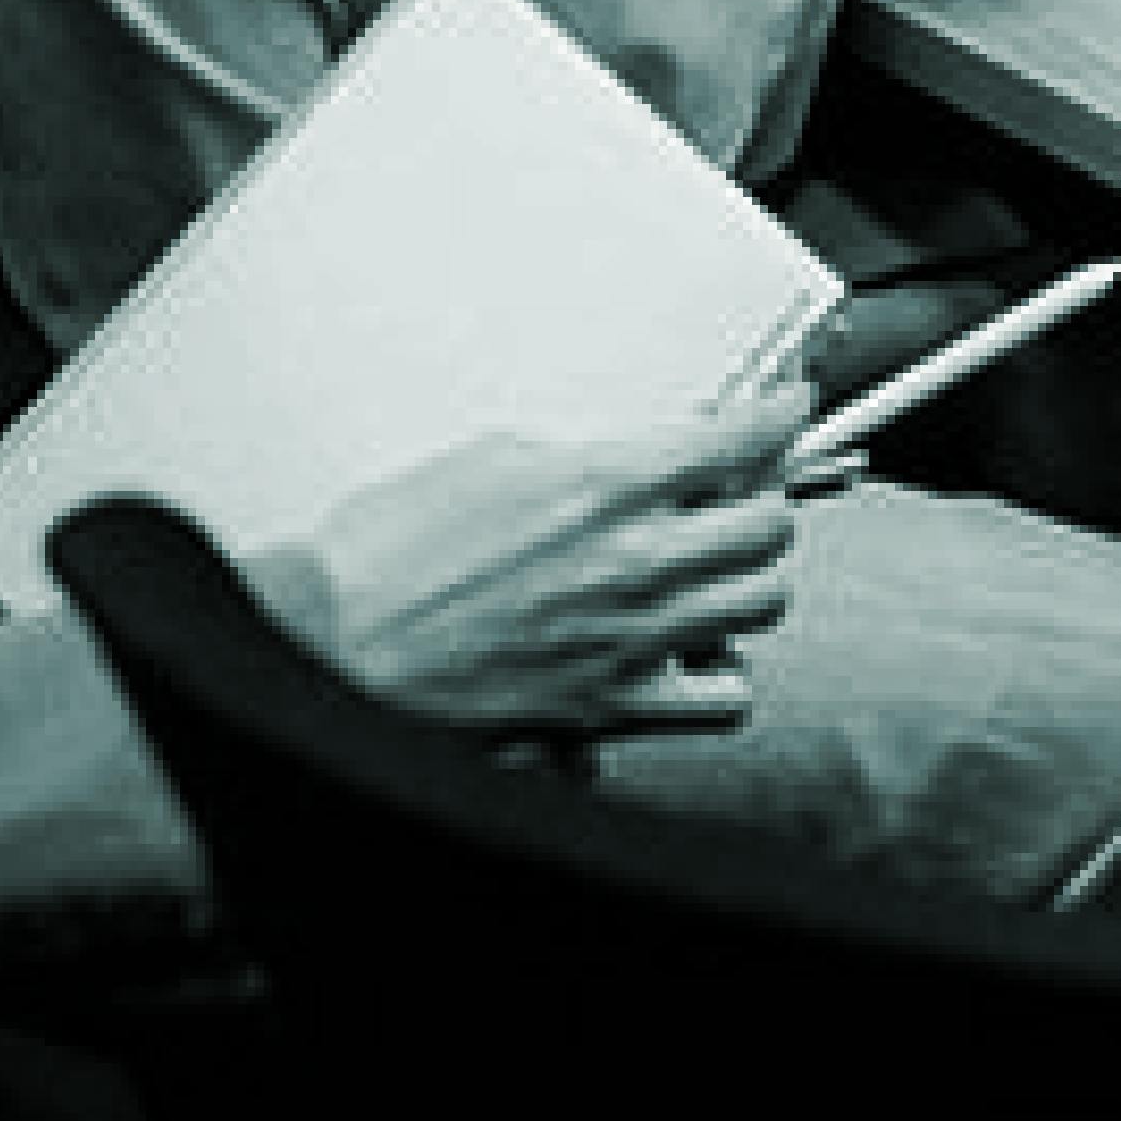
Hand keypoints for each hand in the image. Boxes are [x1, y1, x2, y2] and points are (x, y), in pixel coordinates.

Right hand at [266, 370, 813, 743]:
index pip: (745, 438)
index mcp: (607, 485)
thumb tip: (641, 459)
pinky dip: (720, 675)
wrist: (332, 648)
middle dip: (760, 503)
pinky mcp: (613, 711)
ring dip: (745, 582)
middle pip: (771, 527)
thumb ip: (585, 459)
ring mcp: (634, 642)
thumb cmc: (384, 555)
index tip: (788, 409)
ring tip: (708, 574)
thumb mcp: (490, 461)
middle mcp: (637, 562)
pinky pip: (725, 699)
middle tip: (728, 499)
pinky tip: (686, 653)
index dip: (781, 416)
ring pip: (764, 605)